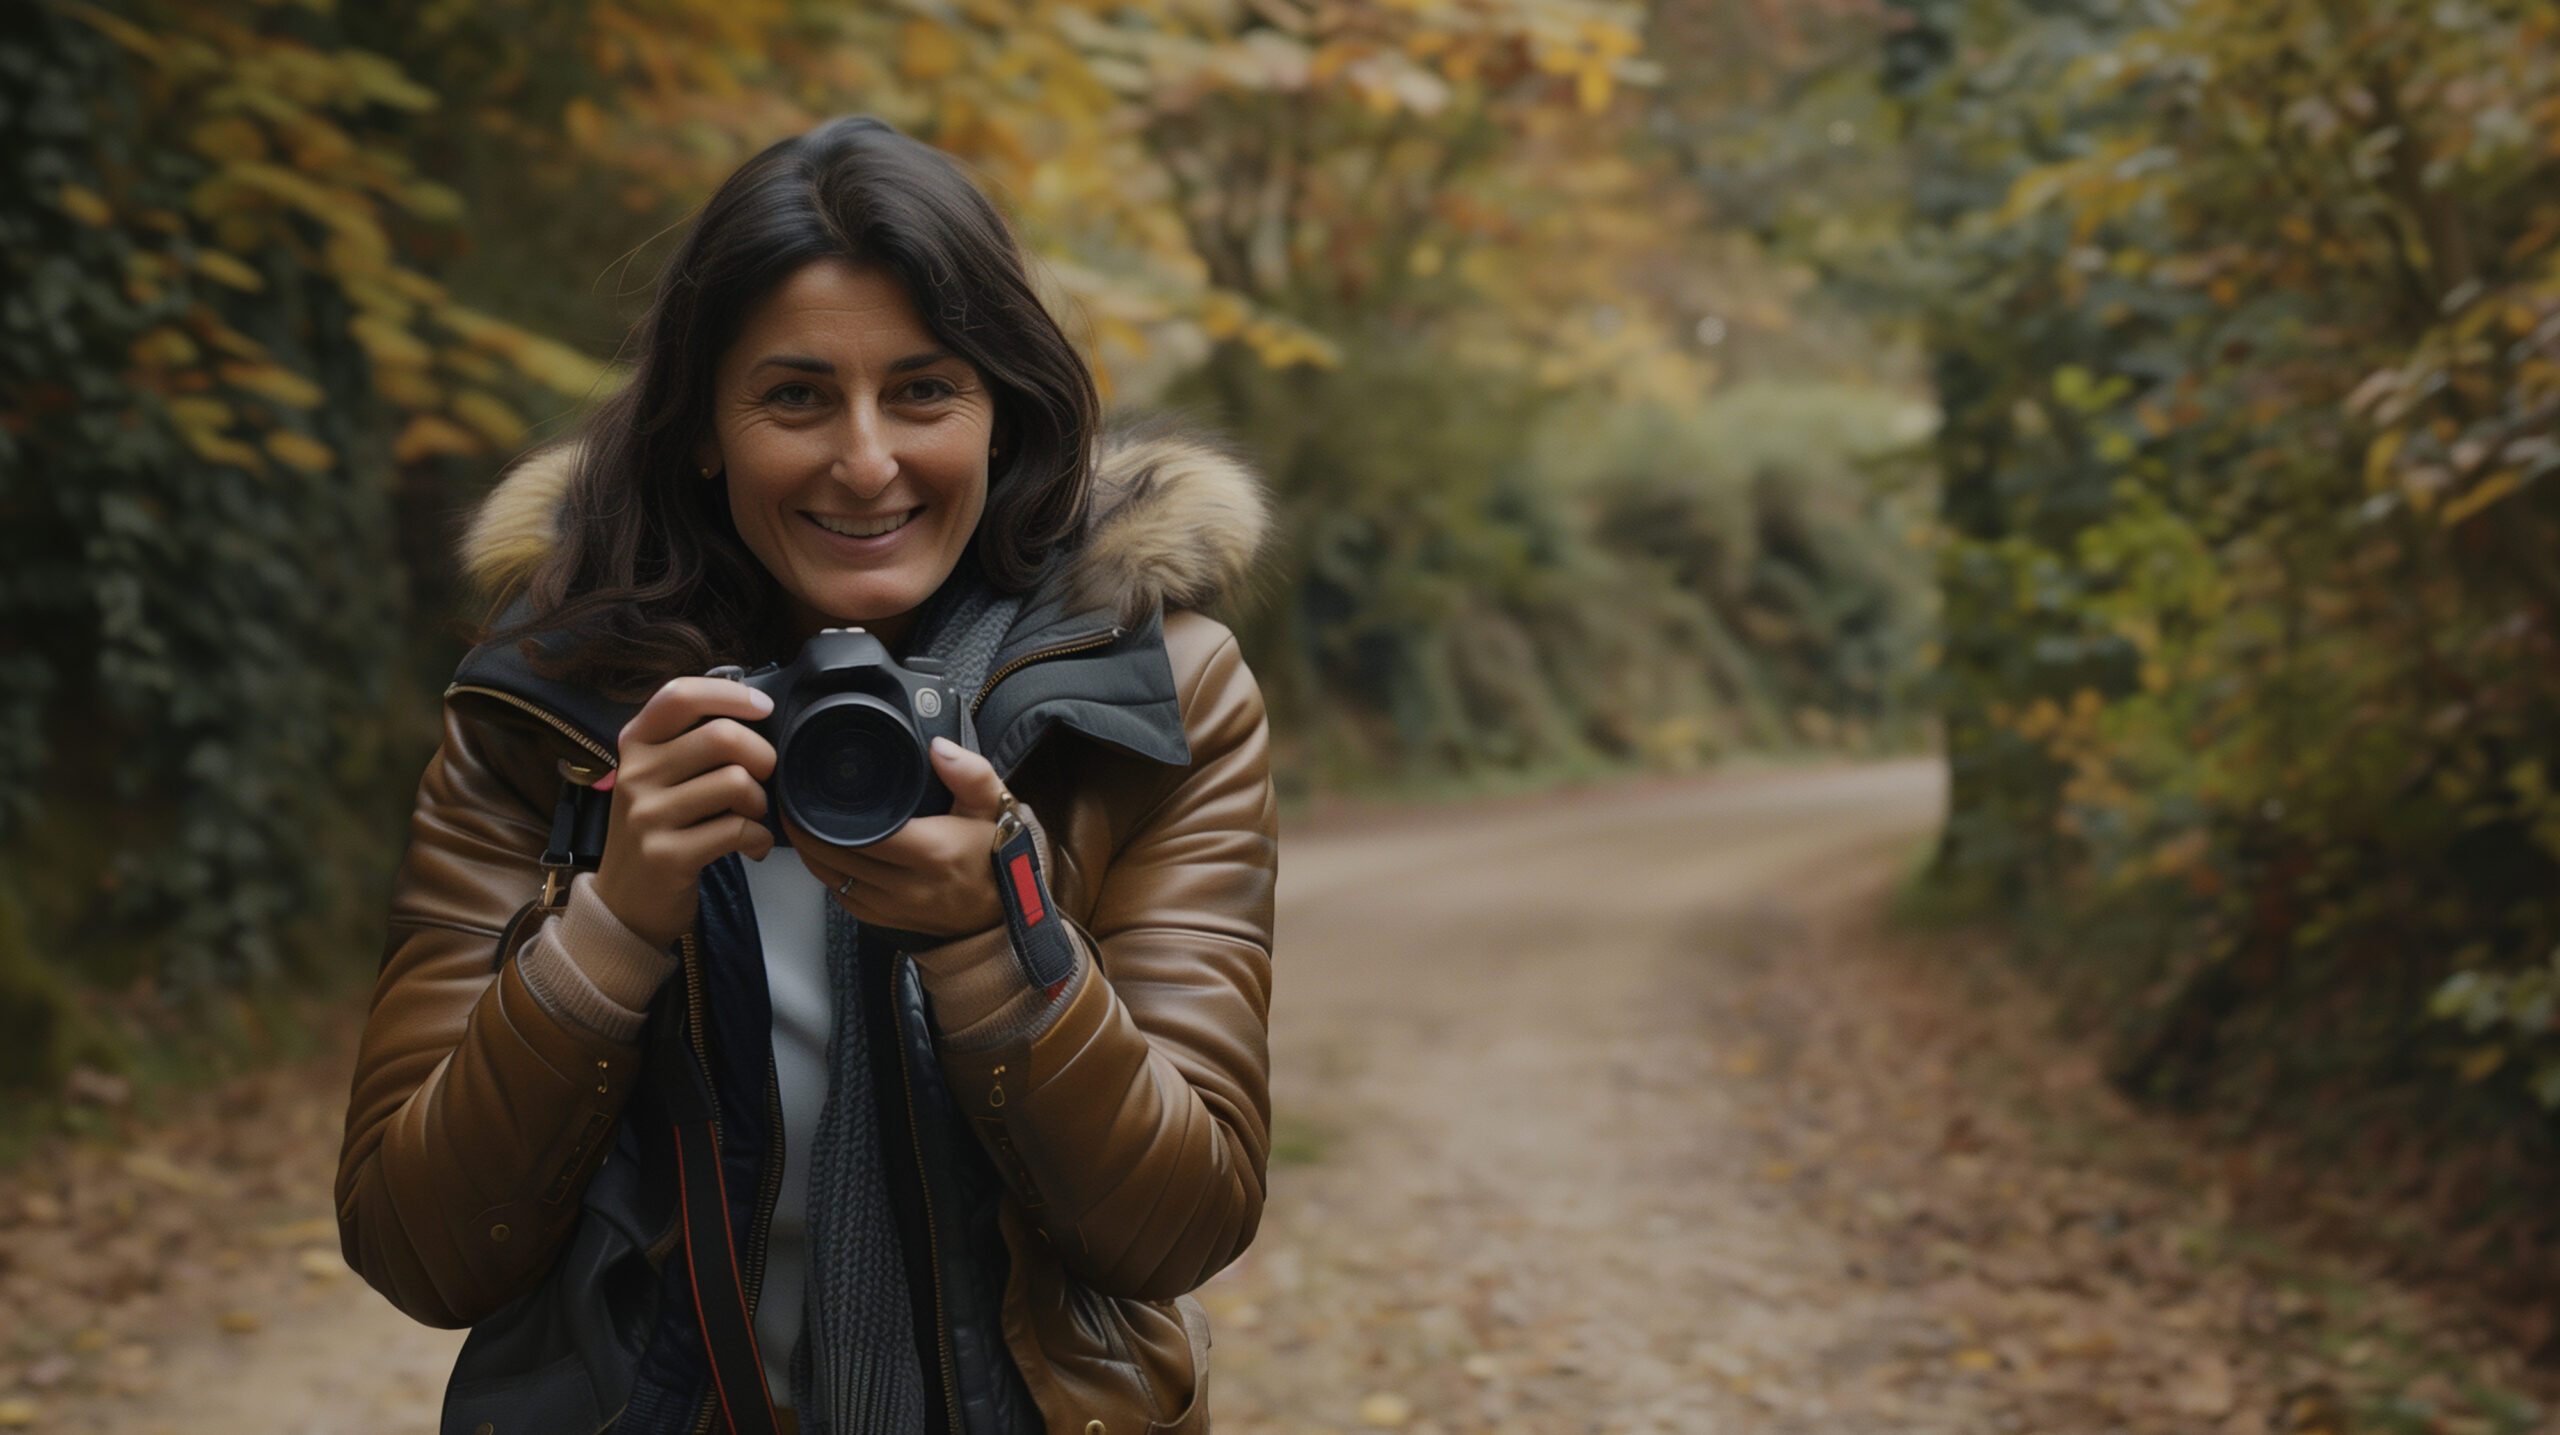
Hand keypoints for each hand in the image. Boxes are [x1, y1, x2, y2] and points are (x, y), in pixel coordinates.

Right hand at [591, 676, 778, 947]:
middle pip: (721, 736)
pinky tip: (752, 846)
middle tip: (765, 776)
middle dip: (762, 755)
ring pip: (735, 782)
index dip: (730, 694)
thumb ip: (689, 744)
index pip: (679, 696)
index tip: (763, 707)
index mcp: (635, 745)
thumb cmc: (657, 832)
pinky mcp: (667, 855)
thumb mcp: (656, 779)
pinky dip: (758, 838)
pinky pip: (737, 829)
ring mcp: (648, 816)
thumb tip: (752, 713)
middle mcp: (635, 774)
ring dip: (760, 802)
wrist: (623, 904)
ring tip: (752, 817)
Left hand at [789, 737, 1007, 938]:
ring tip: (797, 824)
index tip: (803, 793)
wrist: (1006, 910)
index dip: (821, 815)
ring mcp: (894, 908)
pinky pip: (841, 897)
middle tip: (790, 802)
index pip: (858, 833)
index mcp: (932, 851)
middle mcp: (908, 885)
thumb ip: (970, 773)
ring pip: (830, 879)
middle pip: (833, 857)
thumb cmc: (995, 855)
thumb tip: (939, 747)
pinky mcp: (885, 921)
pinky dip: (826, 874)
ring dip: (808, 853)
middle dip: (803, 830)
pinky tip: (821, 853)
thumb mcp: (993, 806)